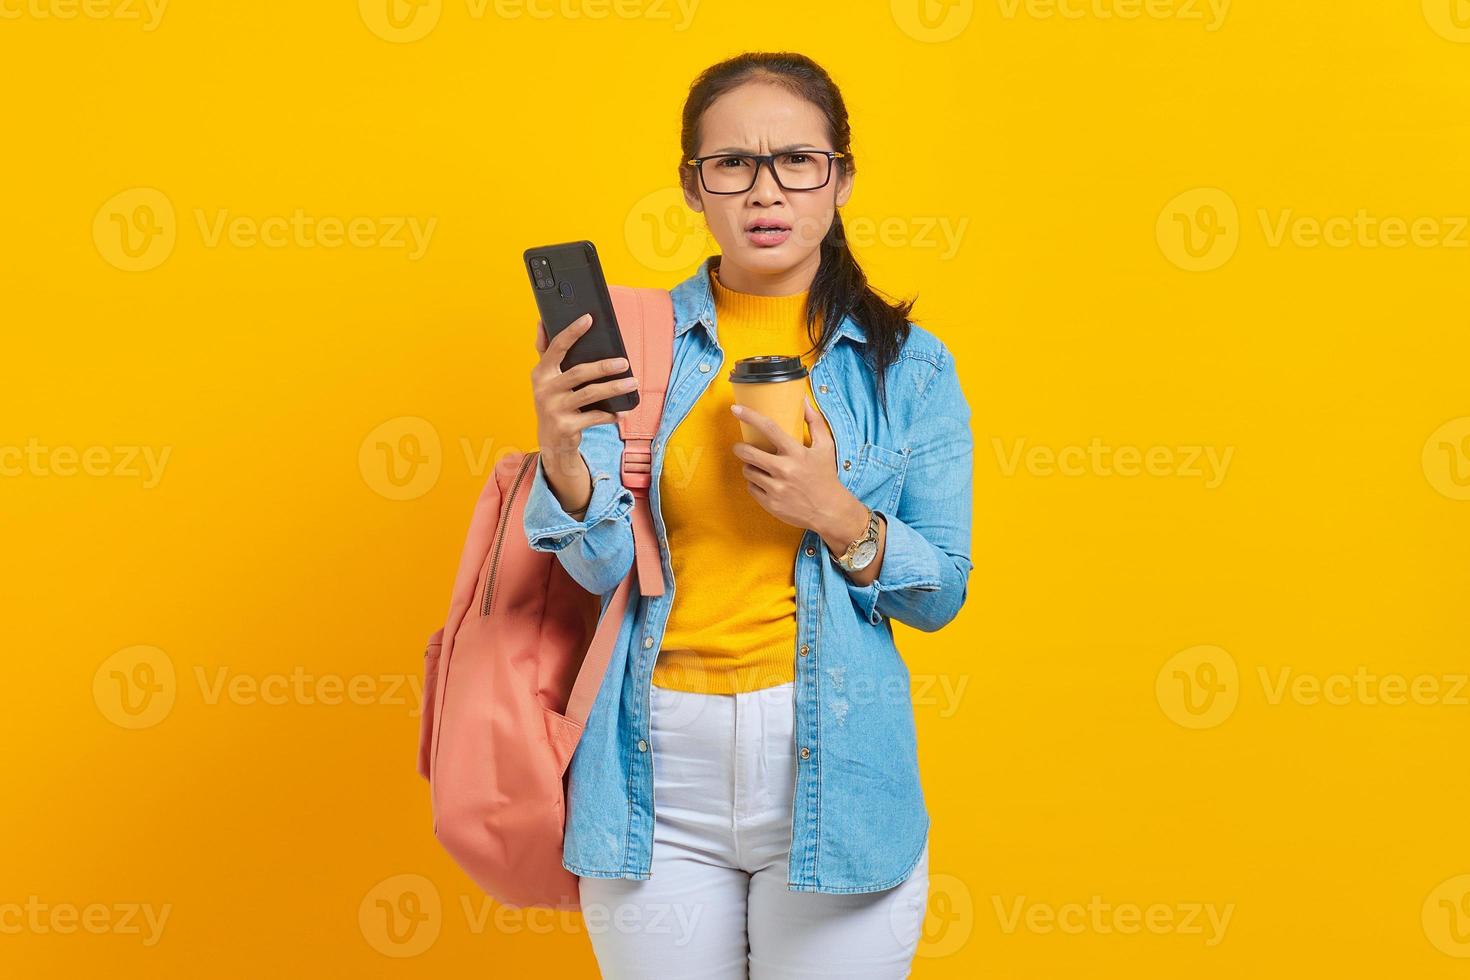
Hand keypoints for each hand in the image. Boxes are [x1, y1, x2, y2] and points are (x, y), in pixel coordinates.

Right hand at [531, 313, 638, 473]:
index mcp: (541, 373)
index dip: (572, 332)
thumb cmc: (553, 401)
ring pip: (590, 394)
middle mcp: (545, 390)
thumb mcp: (545, 378)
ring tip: (633, 383)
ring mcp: (554, 409)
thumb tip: (541, 322)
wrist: (550, 440)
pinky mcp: (566, 427)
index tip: (589, 318)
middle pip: (579, 372)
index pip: (556, 347)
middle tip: (624, 362)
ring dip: (614, 388)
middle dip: (604, 366)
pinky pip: (594, 417)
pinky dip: (610, 415)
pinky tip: (622, 412)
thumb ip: (545, 352)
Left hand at [730, 396, 865, 544]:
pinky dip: (755, 484)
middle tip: (741, 447)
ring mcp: (776, 488)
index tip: (735, 409)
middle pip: (749, 453)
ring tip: (759, 467)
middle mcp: (784, 470)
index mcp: (797, 453)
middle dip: (740, 448)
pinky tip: (765, 483)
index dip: (750, 416)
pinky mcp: (770, 504)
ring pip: (748, 471)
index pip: (769, 428)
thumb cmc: (826, 476)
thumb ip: (814, 421)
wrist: (830, 511)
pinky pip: (751, 488)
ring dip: (749, 467)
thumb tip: (804, 400)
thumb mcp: (825, 447)